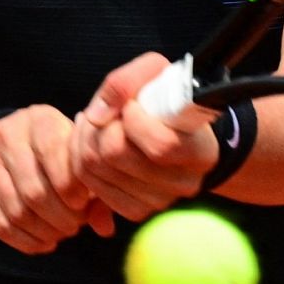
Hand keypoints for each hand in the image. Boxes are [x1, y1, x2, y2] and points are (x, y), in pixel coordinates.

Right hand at [0, 105, 114, 253]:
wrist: (1, 143)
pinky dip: (25, 241)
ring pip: (17, 212)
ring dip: (45, 232)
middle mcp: (7, 134)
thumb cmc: (52, 152)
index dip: (72, 187)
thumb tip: (105, 228)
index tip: (84, 203)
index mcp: (40, 120)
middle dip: (61, 217)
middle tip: (75, 225)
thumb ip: (94, 190)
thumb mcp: (73, 156)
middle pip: (35, 191)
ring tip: (61, 233)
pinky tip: (42, 242)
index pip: (54, 155)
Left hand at [71, 52, 219, 221]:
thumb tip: (97, 115)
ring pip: (97, 171)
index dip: (133, 120)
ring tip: (96, 123)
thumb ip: (126, 81)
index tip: (132, 105)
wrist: (174, 128)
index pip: (159, 144)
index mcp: (200, 150)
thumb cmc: (167, 97)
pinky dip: (83, 163)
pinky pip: (93, 188)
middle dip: (99, 126)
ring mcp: (160, 201)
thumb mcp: (155, 72)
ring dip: (85, 141)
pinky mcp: (136, 210)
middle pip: (117, 155)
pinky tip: (94, 145)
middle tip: (104, 112)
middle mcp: (184, 182)